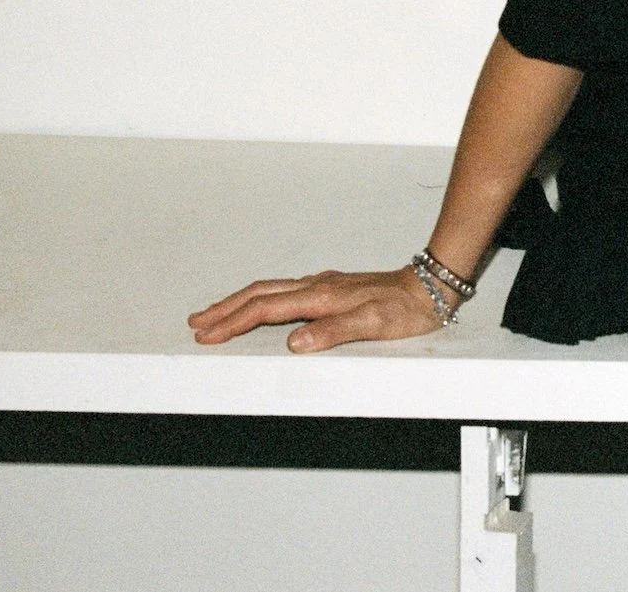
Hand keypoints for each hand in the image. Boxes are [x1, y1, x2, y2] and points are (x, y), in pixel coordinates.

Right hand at [187, 267, 450, 352]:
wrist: (431, 287)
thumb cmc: (406, 310)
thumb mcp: (374, 325)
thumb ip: (334, 332)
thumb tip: (294, 343)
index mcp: (322, 296)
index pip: (266, 309)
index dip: (234, 323)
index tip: (207, 335)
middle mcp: (318, 287)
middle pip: (260, 294)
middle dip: (225, 309)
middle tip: (197, 322)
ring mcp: (324, 286)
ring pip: (271, 290)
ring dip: (240, 302)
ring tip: (216, 314)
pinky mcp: (331, 288)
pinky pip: (285, 291)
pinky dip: (262, 299)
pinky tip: (260, 306)